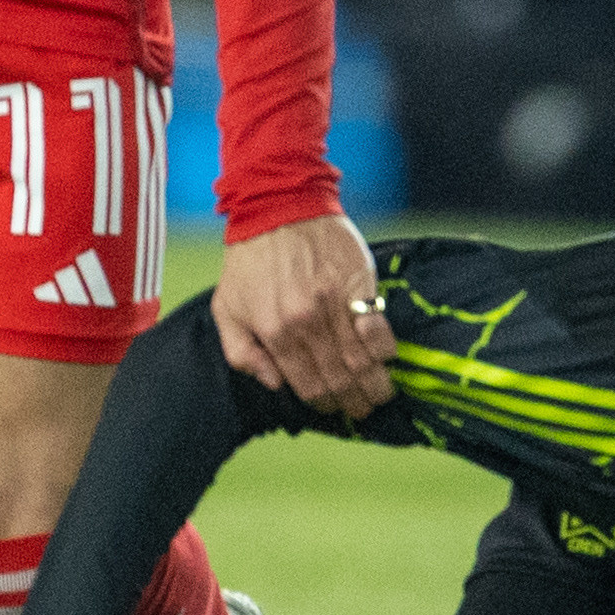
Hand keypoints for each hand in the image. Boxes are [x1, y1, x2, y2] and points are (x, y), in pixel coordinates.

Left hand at [213, 211, 388, 416]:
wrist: (277, 206)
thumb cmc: (250, 260)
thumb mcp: (227, 308)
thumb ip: (243, 353)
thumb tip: (274, 384)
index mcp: (275, 333)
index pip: (308, 387)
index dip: (324, 404)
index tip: (334, 408)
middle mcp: (306, 323)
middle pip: (339, 379)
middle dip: (353, 402)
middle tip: (362, 408)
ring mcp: (334, 304)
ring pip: (361, 361)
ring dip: (374, 384)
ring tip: (380, 393)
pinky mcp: (358, 284)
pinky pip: (378, 328)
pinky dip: (385, 348)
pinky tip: (386, 357)